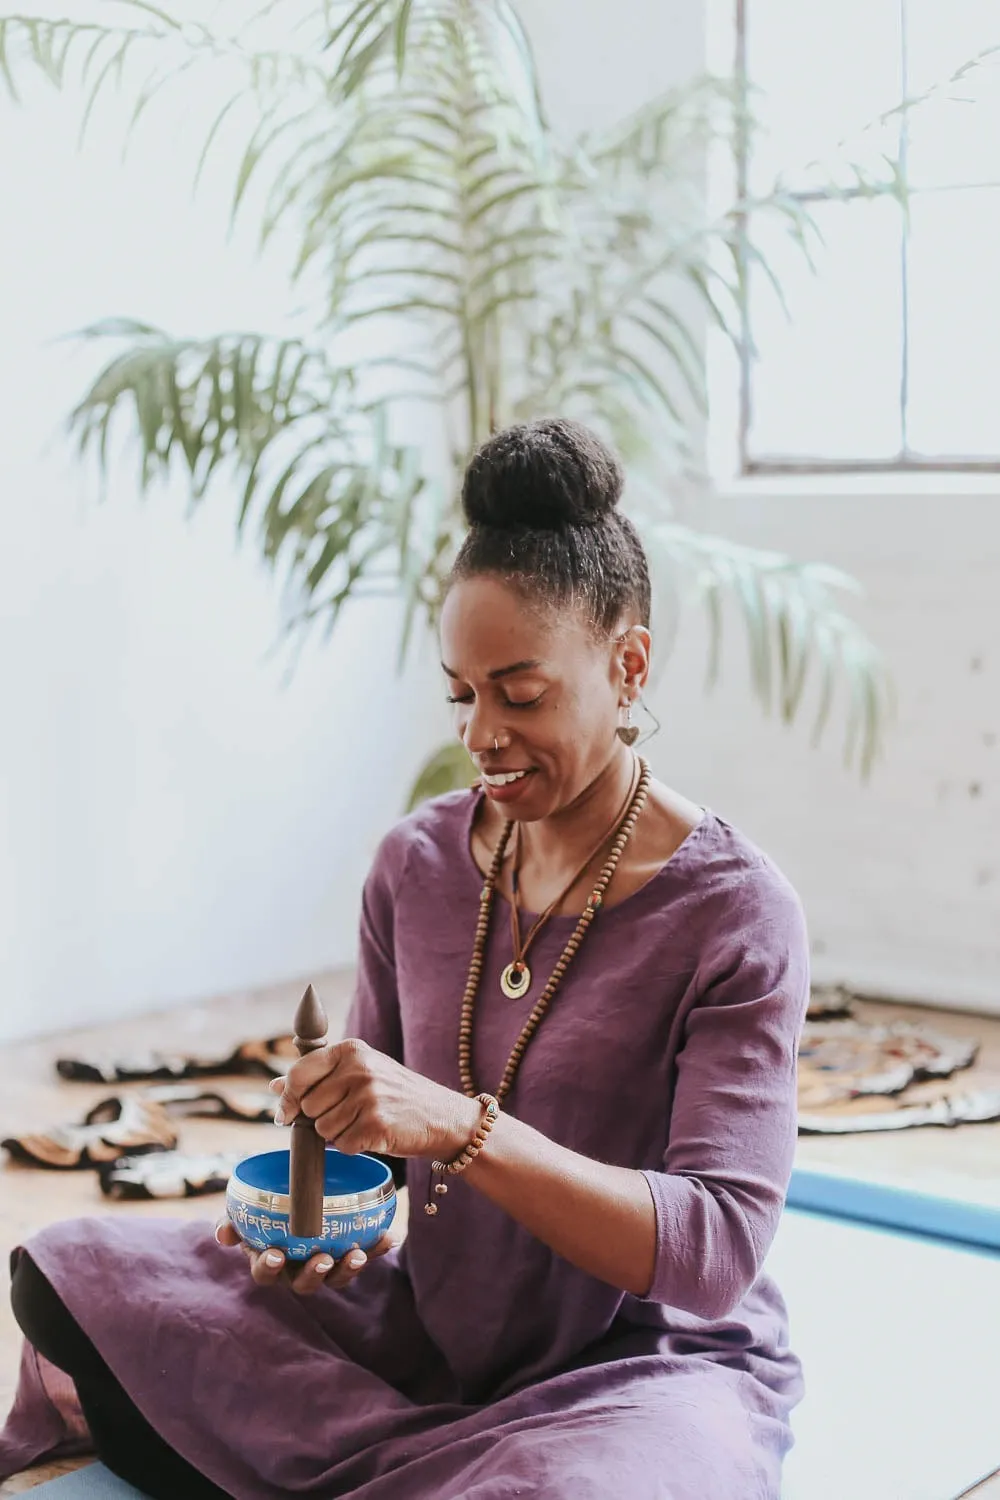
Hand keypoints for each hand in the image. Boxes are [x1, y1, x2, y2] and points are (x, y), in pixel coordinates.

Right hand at [214, 1218, 401, 1295]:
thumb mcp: (247, 1207)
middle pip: (304, 1283)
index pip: (265, 1272)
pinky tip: (387, 1237)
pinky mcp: (348, 1255)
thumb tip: (223, 1233)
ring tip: (357, 1254)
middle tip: (324, 1259)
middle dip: (314, 1274)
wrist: (299, 1187)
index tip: (275, 1255)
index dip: (268, 1268)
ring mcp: (325, 1266)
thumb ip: (233, 1218)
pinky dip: (376, 1248)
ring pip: (336, 1278)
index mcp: (270, 1259)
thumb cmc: (267, 1201)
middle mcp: (297, 1269)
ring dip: (347, 1269)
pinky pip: (364, 1255)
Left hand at [270, 1038, 477, 1160]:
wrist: (441, 1116)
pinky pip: (342, 1145)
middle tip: (348, 1113)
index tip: (286, 1112)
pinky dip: (354, 1146)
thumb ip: (317, 1076)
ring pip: (322, 1129)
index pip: (299, 1073)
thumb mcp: (359, 1073)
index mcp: (351, 1050)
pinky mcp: (375, 1124)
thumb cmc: (396, 1094)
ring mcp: (367, 1097)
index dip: (288, 1097)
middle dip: (320, 1117)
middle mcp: (358, 1069)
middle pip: (307, 1106)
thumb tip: (275, 1086)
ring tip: (364, 1121)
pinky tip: (374, 1134)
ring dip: (338, 1134)